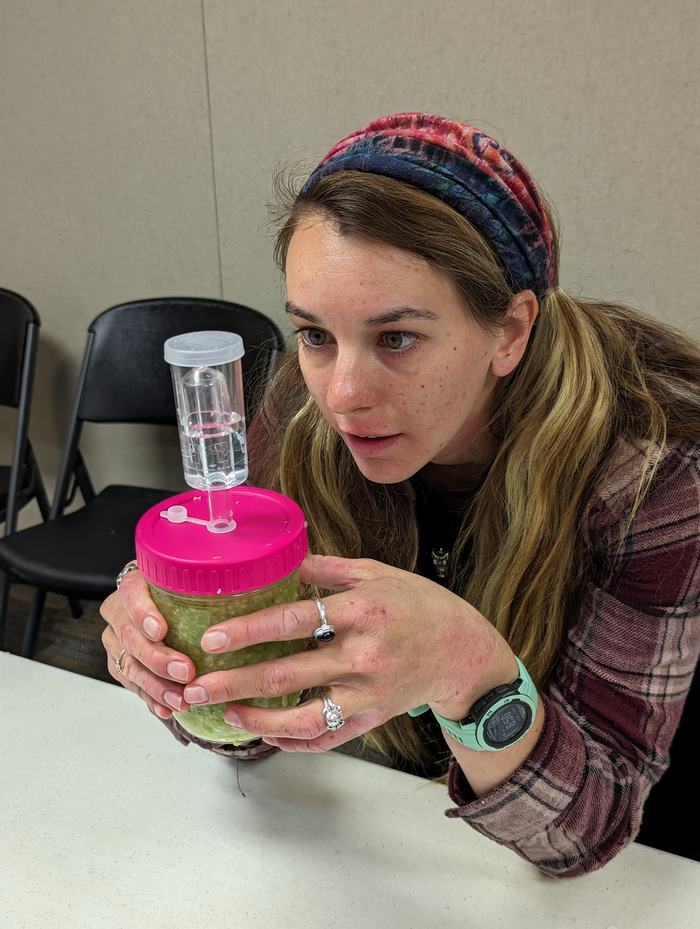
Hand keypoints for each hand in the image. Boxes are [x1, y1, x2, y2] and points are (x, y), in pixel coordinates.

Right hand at [100, 568, 195, 719]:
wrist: (160, 605)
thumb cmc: (180, 591)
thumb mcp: (189, 580)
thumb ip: (202, 583)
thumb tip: (237, 590)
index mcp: (133, 585)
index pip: (131, 594)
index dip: (143, 614)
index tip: (161, 631)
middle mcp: (118, 612)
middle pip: (131, 637)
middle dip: (158, 658)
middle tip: (185, 672)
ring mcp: (116, 640)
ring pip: (129, 666)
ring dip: (156, 686)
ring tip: (179, 699)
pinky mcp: (120, 664)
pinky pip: (132, 684)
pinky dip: (151, 698)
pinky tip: (167, 708)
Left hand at [182, 554, 515, 752]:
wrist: (461, 650)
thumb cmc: (418, 604)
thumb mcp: (376, 572)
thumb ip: (326, 567)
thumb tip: (280, 556)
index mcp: (362, 611)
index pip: (295, 621)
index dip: (250, 630)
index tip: (213, 637)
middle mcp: (363, 656)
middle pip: (288, 676)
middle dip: (235, 683)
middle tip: (197, 687)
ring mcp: (368, 693)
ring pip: (303, 718)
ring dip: (258, 719)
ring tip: (225, 712)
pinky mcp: (372, 718)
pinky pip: (327, 737)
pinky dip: (293, 741)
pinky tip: (265, 733)